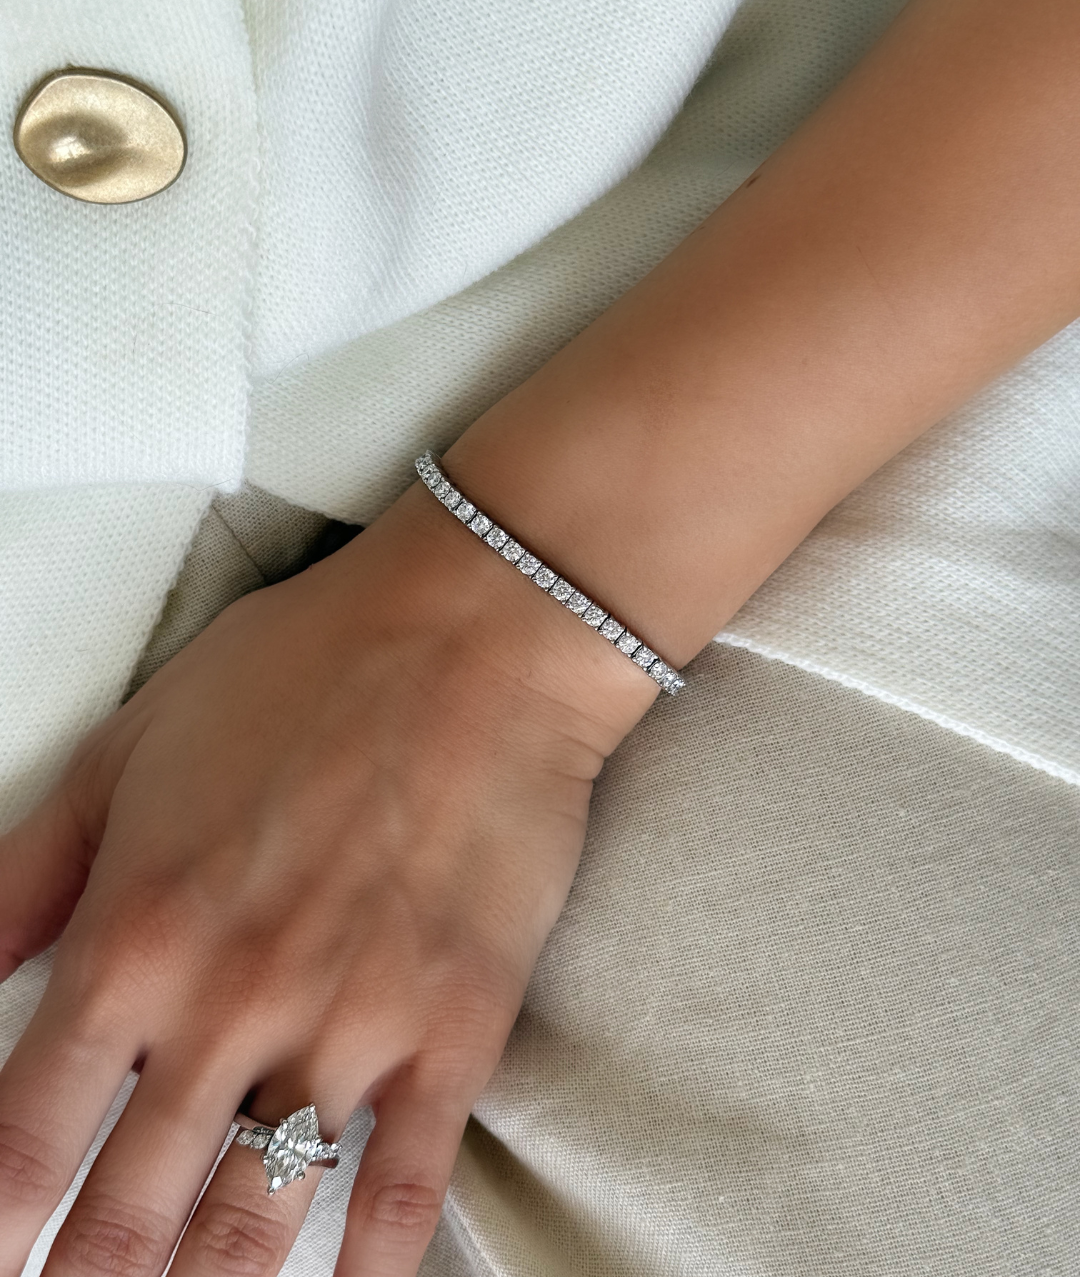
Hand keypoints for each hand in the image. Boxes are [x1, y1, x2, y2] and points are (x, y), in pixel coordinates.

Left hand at [0, 485, 655, 1276]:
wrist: (474, 640)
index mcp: (136, 935)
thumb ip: (25, 873)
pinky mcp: (455, 1028)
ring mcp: (352, 1027)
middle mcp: (232, 1005)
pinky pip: (403, 1189)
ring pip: (254, 1229)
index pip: (22, 1142)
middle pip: (123, 1218)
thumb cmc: (300, 673)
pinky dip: (366, 1268)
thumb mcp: (128, 748)